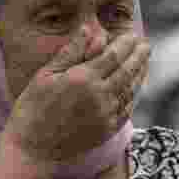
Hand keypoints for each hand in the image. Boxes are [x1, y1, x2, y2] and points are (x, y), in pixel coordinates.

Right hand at [2, 30, 150, 163]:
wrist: (32, 148)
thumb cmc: (32, 107)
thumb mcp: (45, 74)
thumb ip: (70, 52)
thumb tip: (89, 29)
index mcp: (83, 78)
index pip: (113, 55)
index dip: (125, 44)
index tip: (131, 35)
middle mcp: (99, 96)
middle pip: (127, 70)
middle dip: (138, 56)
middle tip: (145, 45)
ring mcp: (105, 115)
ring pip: (130, 90)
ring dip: (139, 74)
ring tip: (143, 63)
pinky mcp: (106, 130)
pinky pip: (126, 109)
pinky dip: (133, 96)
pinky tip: (133, 88)